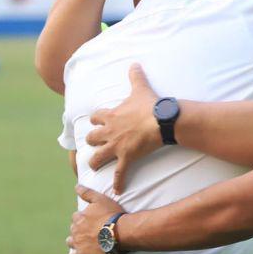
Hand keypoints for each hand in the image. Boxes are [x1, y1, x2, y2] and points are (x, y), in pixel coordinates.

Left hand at [67, 185, 124, 253]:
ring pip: (70, 242)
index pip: (77, 217)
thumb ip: (87, 192)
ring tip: (84, 243)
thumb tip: (75, 186)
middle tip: (90, 231)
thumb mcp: (100, 199)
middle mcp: (76, 230)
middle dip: (79, 229)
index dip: (84, 218)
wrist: (119, 232)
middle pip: (74, 229)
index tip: (91, 220)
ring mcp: (78, 243)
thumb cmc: (112, 215)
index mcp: (79, 217)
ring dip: (75, 242)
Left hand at [86, 64, 160, 194]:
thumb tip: (134, 63)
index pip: (96, 118)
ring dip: (95, 163)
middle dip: (92, 142)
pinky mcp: (126, 158)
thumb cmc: (150, 105)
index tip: (95, 123)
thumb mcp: (140, 88)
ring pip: (98, 157)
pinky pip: (119, 173)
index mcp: (111, 116)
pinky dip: (118, 182)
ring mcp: (116, 146)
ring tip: (95, 167)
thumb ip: (135, 76)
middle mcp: (110, 132)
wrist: (160, 120)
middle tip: (94, 145)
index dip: (95, 121)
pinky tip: (117, 190)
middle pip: (92, 139)